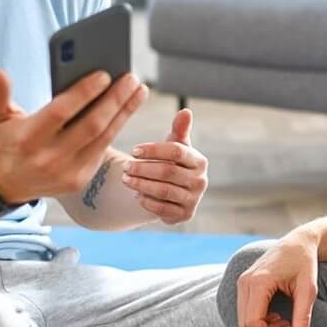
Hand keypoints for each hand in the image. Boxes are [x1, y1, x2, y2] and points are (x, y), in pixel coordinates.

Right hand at [0, 69, 146, 203]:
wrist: (8, 184)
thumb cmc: (6, 140)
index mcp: (27, 140)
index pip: (61, 113)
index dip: (84, 93)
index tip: (104, 74)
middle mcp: (49, 159)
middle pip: (91, 126)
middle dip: (115, 101)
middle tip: (132, 78)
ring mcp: (68, 173)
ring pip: (104, 138)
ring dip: (125, 112)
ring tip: (139, 89)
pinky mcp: (81, 180)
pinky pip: (104, 149)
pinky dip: (118, 127)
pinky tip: (128, 108)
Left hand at [122, 109, 208, 224]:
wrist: (174, 192)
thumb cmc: (173, 163)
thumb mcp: (175, 145)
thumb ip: (179, 130)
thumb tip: (186, 111)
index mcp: (199, 161)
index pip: (176, 152)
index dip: (153, 150)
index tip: (134, 150)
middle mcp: (201, 181)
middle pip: (168, 172)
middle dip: (143, 168)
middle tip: (125, 166)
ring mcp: (194, 199)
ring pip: (163, 190)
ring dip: (141, 184)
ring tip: (126, 179)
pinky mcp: (184, 215)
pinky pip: (162, 209)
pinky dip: (147, 201)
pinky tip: (136, 194)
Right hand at [235, 231, 319, 326]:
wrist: (299, 242)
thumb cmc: (305, 263)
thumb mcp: (308, 290)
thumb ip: (303, 317)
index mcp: (258, 282)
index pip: (254, 322)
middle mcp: (245, 282)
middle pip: (246, 325)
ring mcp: (242, 283)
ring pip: (244, 321)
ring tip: (287, 322)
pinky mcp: (244, 285)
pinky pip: (246, 312)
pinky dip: (260, 320)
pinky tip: (278, 315)